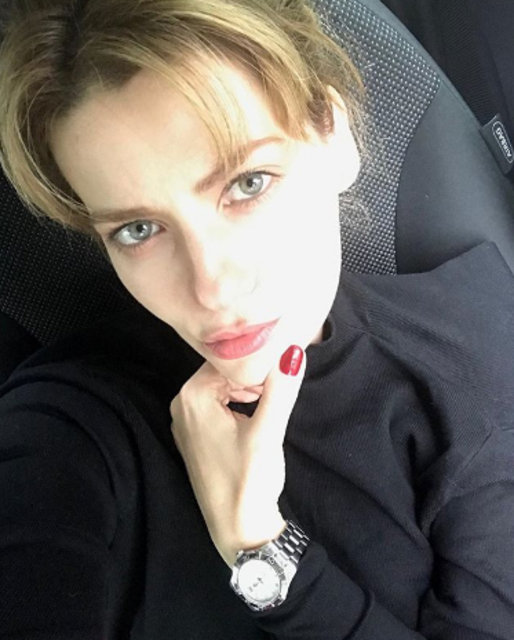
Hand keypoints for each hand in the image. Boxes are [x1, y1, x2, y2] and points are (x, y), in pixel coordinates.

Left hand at [169, 346, 306, 566]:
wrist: (239, 532)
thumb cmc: (249, 481)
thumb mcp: (268, 431)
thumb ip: (281, 387)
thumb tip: (293, 350)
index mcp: (192, 396)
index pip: (230, 360)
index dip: (259, 365)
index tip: (281, 377)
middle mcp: (180, 404)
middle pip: (224, 373)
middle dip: (253, 379)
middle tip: (279, 391)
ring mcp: (185, 422)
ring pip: (222, 388)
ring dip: (248, 392)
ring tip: (269, 407)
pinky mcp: (194, 437)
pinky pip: (217, 406)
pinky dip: (238, 405)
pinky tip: (255, 420)